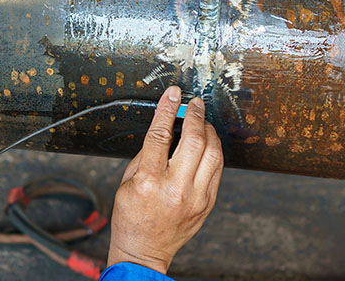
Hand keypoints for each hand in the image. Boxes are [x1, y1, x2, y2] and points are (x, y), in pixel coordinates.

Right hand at [106, 86, 223, 274]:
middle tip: (195, 104)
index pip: (161, 135)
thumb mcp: (127, 181)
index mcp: (149, 180)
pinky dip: (213, 152)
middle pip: (194, 140)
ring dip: (209, 132)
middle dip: (196, 115)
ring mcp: (195, 197)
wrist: (144, 250)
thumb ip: (146, 154)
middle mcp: (175, 188)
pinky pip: (217, 170)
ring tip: (202, 122)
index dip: (168, 109)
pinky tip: (207, 144)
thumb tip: (165, 129)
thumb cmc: (132, 216)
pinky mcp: (207, 203)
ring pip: (213, 153)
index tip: (174, 93)